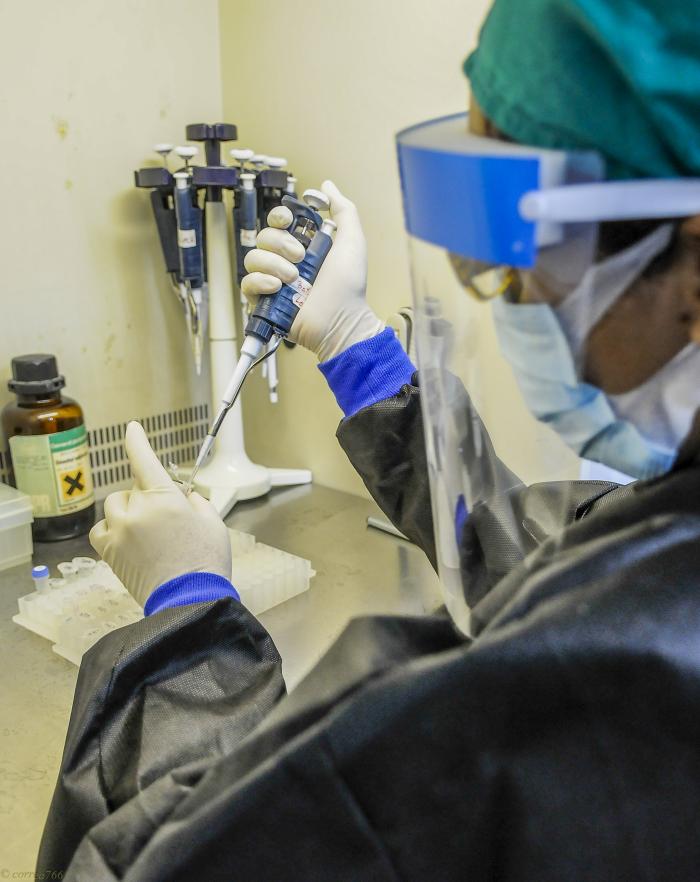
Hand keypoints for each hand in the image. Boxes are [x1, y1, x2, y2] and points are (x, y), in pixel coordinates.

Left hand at [90, 422, 231, 606]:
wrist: (190, 600)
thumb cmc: (206, 562)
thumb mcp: (212, 521)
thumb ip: (194, 501)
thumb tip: (182, 496)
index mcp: (165, 498)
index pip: (143, 460)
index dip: (136, 441)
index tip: (132, 429)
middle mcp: (137, 511)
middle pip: (131, 488)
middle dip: (145, 495)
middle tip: (164, 515)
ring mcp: (120, 532)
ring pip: (114, 506)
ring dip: (128, 510)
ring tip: (146, 530)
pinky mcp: (110, 552)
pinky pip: (101, 529)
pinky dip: (112, 529)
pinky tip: (127, 538)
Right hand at [241, 180, 383, 360]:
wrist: (342, 319)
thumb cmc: (349, 285)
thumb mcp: (352, 241)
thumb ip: (343, 211)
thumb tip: (327, 186)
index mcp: (302, 245)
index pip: (277, 222)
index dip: (278, 217)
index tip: (288, 221)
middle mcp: (284, 260)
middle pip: (263, 237)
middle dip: (281, 244)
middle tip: (301, 258)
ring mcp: (272, 281)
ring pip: (253, 258)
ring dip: (273, 264)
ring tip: (294, 278)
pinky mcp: (264, 301)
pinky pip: (247, 283)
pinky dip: (260, 281)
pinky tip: (278, 288)